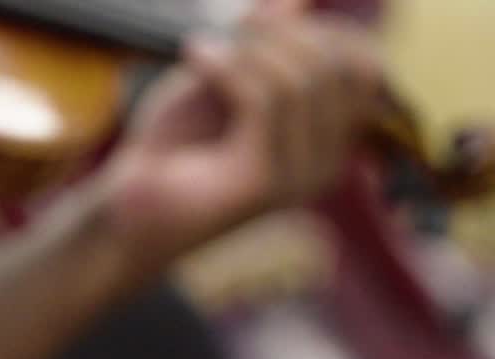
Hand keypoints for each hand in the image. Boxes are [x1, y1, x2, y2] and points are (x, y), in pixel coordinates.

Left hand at [96, 5, 380, 270]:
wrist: (130, 203)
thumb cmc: (175, 143)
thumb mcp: (225, 76)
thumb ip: (267, 40)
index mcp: (329, 139)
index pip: (364, 68)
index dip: (323, 29)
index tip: (260, 18)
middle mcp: (326, 163)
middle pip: (340, 69)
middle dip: (285, 34)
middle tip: (233, 27)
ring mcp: (300, 178)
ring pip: (301, 82)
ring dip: (248, 50)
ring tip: (203, 48)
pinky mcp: (265, 185)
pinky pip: (263, 101)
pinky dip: (227, 66)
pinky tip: (195, 55)